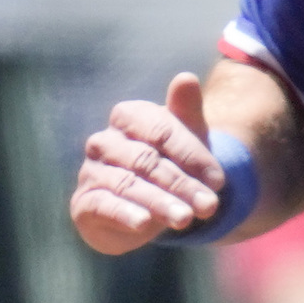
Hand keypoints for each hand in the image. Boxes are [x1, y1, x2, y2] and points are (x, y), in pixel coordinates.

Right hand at [73, 70, 227, 254]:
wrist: (150, 205)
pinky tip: (144, 224)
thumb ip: (187, 111)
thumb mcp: (188, 139)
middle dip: (181, 185)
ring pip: (128, 185)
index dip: (192, 155)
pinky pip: (103, 206)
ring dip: (159, 203)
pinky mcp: (85, 203)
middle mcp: (104, 141)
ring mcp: (91, 172)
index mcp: (128, 117)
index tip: (219, 180)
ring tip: (185, 219)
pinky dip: (124, 214)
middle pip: (147, 160)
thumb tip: (185, 78)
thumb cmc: (172, 163)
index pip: (161, 131)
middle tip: (210, 206)